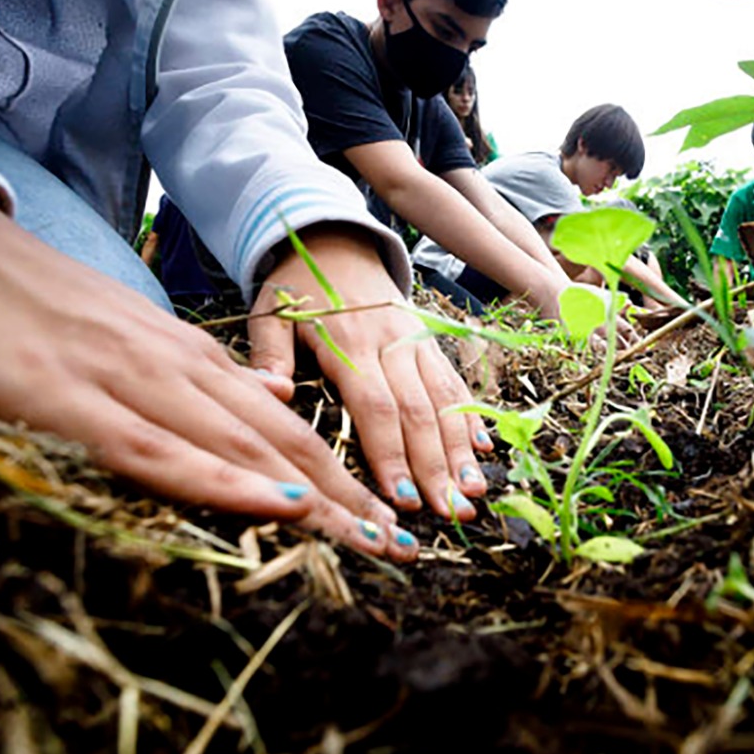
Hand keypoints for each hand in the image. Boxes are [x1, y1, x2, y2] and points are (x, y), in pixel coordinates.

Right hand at [0, 183, 416, 559]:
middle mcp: (175, 366)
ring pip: (239, 445)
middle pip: (281, 440)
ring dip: (312, 497)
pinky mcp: (67, 399)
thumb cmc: (34, 304)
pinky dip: (221, 480)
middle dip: (346, 496)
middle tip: (401, 546)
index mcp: (188, 357)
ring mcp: (127, 379)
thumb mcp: (133, 335)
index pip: (284, 424)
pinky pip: (158, 449)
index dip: (340, 474)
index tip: (383, 518)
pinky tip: (273, 506)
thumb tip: (270, 399)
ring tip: (365, 540)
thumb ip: (201, 374)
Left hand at [249, 225, 493, 522]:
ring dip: (462, 450)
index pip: (376, 406)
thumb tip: (274, 392)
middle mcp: (391, 341)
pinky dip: (471, 417)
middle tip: (452, 513)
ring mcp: (417, 340)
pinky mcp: (430, 340)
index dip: (391, 454)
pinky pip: (454, 380)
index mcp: (349, 341)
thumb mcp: (270, 312)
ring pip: (445, 400)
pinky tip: (484, 451)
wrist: (335, 240)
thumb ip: (269, 353)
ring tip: (473, 493)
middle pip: (419, 412)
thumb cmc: (297, 287)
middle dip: (436, 467)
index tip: (401, 499)